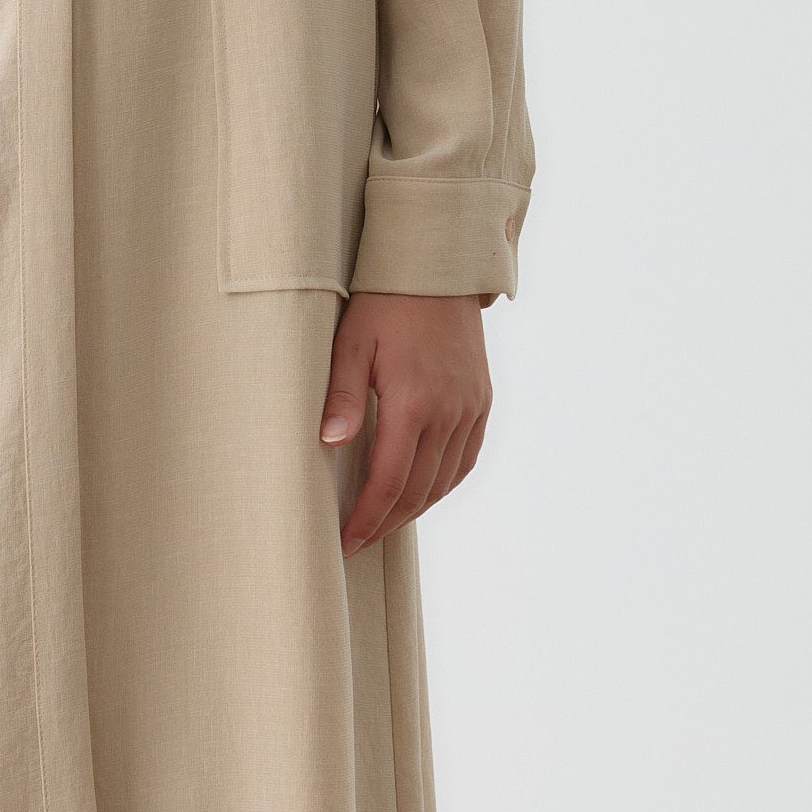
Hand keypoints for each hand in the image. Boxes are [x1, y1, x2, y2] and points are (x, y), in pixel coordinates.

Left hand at [319, 292, 492, 554]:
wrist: (437, 269)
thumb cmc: (384, 302)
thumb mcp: (351, 344)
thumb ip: (342, 396)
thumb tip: (331, 444)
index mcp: (414, 403)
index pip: (389, 482)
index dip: (367, 519)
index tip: (345, 542)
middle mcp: (449, 412)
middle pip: (418, 491)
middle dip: (386, 522)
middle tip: (357, 541)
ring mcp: (470, 408)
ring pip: (445, 480)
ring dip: (414, 509)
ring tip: (383, 522)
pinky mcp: (481, 400)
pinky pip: (466, 458)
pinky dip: (443, 484)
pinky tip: (422, 492)